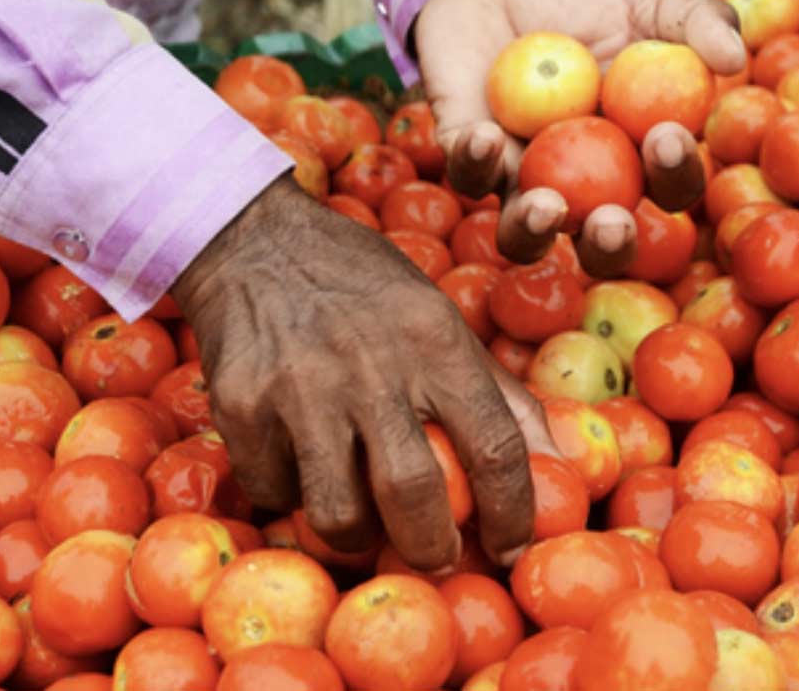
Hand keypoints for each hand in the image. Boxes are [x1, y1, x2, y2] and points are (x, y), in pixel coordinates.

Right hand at [172, 177, 557, 569]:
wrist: (255, 241)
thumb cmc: (364, 288)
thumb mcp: (440, 317)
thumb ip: (497, 392)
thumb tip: (557, 462)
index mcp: (434, 340)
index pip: (494, 446)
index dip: (513, 514)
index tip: (510, 548)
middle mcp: (369, 364)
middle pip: (413, 494)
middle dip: (431, 549)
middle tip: (435, 557)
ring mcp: (298, 387)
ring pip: (337, 511)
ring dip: (358, 537)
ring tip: (365, 522)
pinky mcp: (241, 406)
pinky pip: (275, 491)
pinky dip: (294, 498)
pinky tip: (304, 468)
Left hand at [416, 0, 746, 276]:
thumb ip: (694, 19)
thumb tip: (733, 58)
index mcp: (636, 155)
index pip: (668, 186)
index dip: (674, 175)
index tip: (666, 137)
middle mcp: (582, 184)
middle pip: (600, 241)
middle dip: (609, 245)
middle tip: (612, 221)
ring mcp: (521, 177)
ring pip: (524, 235)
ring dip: (534, 232)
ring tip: (547, 206)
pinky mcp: (466, 158)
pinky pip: (469, 175)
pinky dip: (475, 161)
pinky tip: (485, 135)